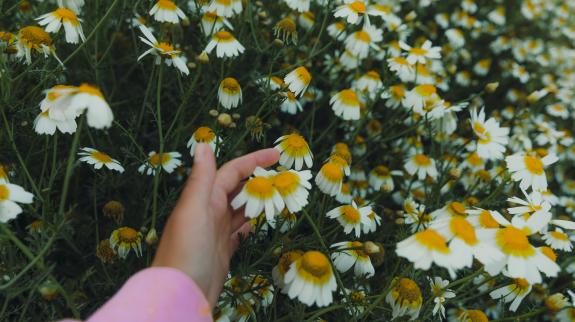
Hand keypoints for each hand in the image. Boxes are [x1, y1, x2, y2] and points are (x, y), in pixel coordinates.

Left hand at [152, 143, 278, 306]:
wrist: (181, 295)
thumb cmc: (186, 252)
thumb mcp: (193, 211)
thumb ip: (201, 179)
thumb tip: (203, 144)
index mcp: (204, 199)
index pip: (231, 171)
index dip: (253, 160)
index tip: (276, 155)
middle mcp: (209, 212)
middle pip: (237, 189)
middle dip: (258, 180)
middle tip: (284, 178)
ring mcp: (215, 233)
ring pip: (239, 210)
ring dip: (256, 201)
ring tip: (278, 196)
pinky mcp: (221, 252)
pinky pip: (237, 232)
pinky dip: (248, 224)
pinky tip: (256, 223)